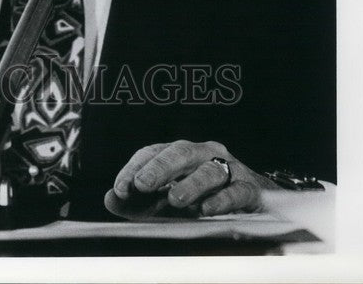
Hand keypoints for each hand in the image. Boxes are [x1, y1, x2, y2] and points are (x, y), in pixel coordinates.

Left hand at [113, 140, 277, 215]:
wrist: (253, 201)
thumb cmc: (201, 198)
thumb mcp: (166, 202)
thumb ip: (138, 202)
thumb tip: (109, 199)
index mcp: (179, 153)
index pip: (152, 153)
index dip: (134, 169)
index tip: (120, 189)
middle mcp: (203, 154)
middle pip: (180, 153)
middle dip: (159, 168)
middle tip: (142, 184)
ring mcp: (228, 168)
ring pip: (209, 170)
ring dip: (191, 184)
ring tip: (175, 199)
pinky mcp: (250, 188)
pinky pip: (236, 190)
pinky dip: (222, 199)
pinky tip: (207, 209)